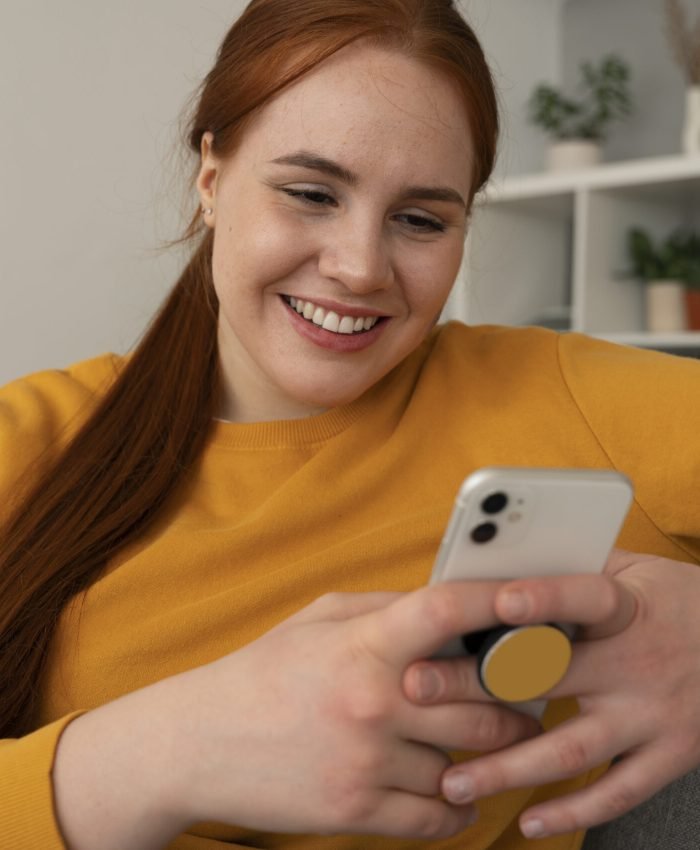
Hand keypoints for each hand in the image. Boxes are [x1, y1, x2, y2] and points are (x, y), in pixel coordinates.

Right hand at [171, 583, 540, 838]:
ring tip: (493, 744)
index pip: (445, 611)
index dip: (496, 600)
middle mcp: (372, 701)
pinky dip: (458, 808)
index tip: (535, 600)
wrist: (198, 744)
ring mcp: (366, 760)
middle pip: (483, 703)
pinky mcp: (355, 811)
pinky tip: (457, 793)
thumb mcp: (318, 619)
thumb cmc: (263, 671)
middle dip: (519, 701)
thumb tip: (446, 604)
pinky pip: (437, 818)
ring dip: (487, 757)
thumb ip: (384, 607)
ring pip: (467, 764)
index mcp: (362, 644)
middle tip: (534, 694)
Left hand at [402, 549, 699, 838]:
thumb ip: (577, 566)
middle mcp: (640, 664)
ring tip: (453, 777)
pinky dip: (573, 811)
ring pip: (572, 747)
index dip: (544, 597)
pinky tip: (529, 821)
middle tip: (418, 689)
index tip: (496, 601)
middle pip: (551, 676)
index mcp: (631, 608)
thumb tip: (503, 556)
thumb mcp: (637, 570)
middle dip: (479, 684)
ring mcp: (654, 716)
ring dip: (508, 767)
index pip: (585, 599)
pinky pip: (618, 792)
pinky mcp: (669, 756)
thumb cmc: (677, 602)